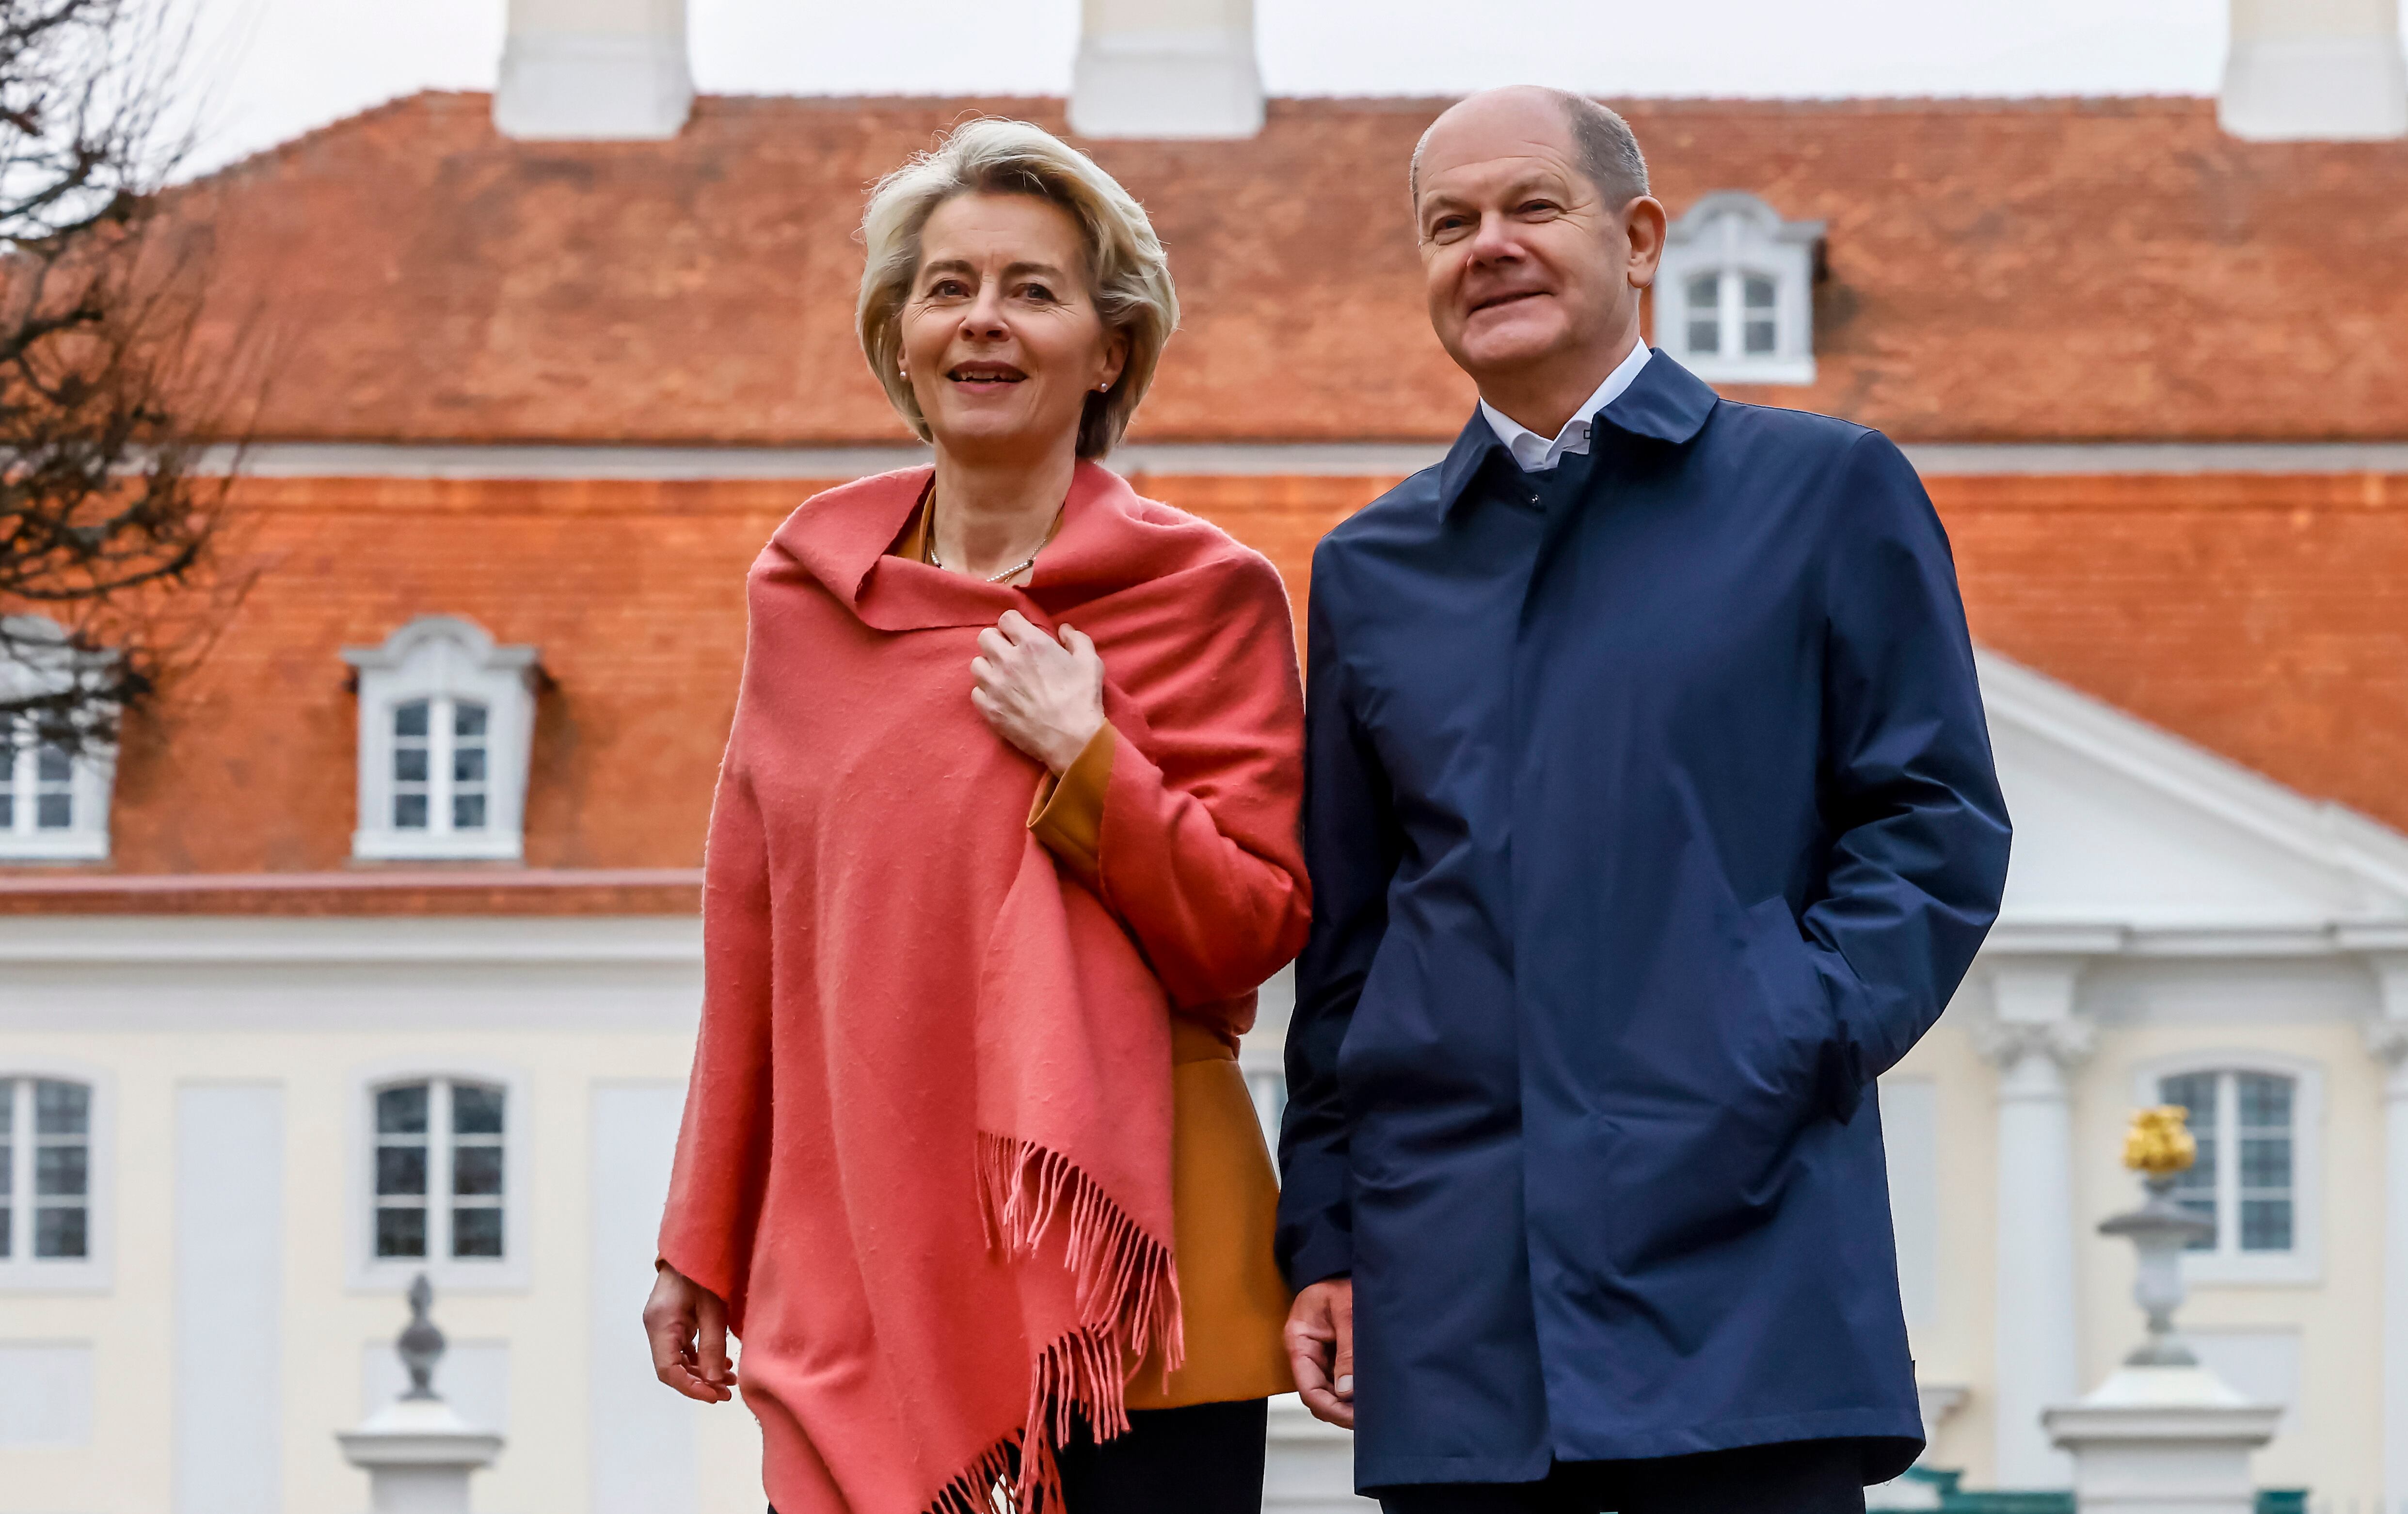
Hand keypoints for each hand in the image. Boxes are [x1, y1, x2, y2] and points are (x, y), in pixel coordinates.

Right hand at [644, 1262, 734, 1402]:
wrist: (696, 1244)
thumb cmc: (706, 1271)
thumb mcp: (715, 1309)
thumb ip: (713, 1345)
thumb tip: (715, 1381)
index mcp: (661, 1323)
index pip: (668, 1370)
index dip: (691, 1388)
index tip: (715, 1397)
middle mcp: (656, 1327)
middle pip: (672, 1369)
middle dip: (699, 1384)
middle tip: (727, 1394)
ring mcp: (662, 1324)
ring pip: (678, 1361)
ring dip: (702, 1373)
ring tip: (729, 1381)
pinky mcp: (671, 1321)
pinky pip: (682, 1348)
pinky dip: (700, 1359)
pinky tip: (722, 1363)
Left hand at [970, 610, 1105, 773]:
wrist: (1072, 740)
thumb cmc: (1082, 699)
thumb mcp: (1090, 662)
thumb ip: (1076, 639)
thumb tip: (1064, 629)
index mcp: (1031, 644)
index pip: (1006, 618)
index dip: (1014, 625)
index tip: (1021, 635)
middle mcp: (1007, 660)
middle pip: (985, 637)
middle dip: (997, 642)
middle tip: (1010, 654)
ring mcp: (994, 686)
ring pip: (976, 664)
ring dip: (988, 667)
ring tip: (1003, 676)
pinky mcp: (989, 709)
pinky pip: (975, 692)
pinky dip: (986, 692)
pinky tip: (1001, 697)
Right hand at [1286, 1276, 1355, 1428]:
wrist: (1344, 1264)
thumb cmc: (1341, 1280)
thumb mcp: (1347, 1311)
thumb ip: (1347, 1350)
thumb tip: (1347, 1389)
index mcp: (1299, 1340)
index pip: (1307, 1388)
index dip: (1329, 1407)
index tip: (1353, 1416)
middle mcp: (1307, 1352)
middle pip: (1318, 1395)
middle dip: (1340, 1410)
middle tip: (1369, 1419)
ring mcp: (1321, 1354)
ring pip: (1330, 1391)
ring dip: (1347, 1403)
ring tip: (1373, 1410)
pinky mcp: (1335, 1353)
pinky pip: (1340, 1380)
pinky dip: (1353, 1391)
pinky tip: (1370, 1395)